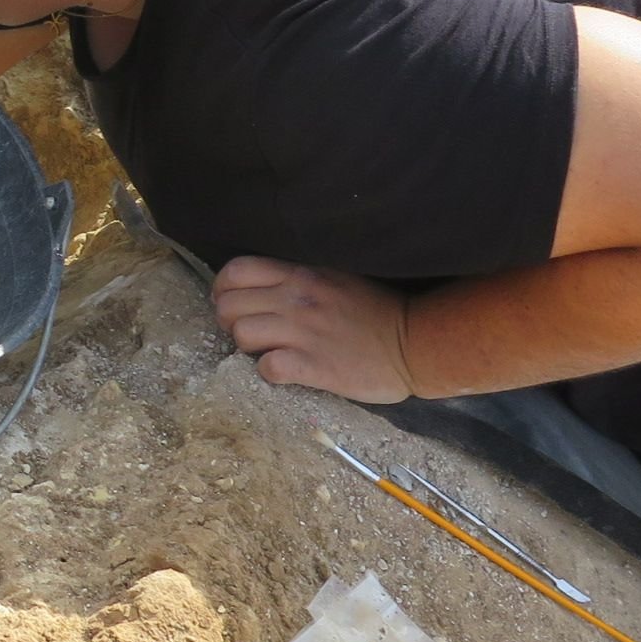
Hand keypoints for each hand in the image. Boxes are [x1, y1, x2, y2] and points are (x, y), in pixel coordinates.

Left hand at [212, 257, 416, 404]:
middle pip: (229, 305)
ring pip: (242, 334)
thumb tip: (262, 286)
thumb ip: (298, 279)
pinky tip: (284, 370)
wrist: (416, 344)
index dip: (223, 288)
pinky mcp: (315, 366)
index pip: (237, 270)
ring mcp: (304, 333)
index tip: (231, 302)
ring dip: (246, 347)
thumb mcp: (335, 279)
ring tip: (266, 351)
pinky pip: (268, 367)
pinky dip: (268, 371)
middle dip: (229, 320)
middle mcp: (297, 300)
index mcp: (301, 275)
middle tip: (248, 332)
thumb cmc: (377, 312)